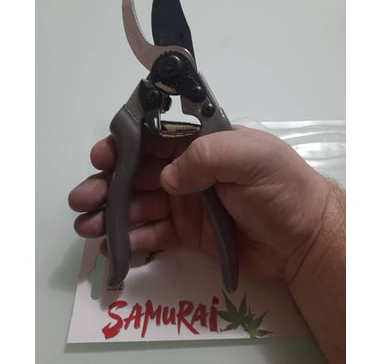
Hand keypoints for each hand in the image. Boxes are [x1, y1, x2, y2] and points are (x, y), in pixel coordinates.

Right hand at [68, 125, 331, 279]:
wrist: (302, 240)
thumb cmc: (281, 189)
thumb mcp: (252, 157)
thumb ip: (208, 156)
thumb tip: (167, 179)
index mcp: (201, 145)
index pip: (154, 139)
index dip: (124, 146)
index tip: (101, 157)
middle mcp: (189, 171)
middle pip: (138, 173)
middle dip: (108, 183)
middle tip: (82, 198)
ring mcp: (185, 203)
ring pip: (140, 204)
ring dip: (111, 213)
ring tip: (86, 225)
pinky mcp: (187, 233)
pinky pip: (154, 233)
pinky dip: (132, 239)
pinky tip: (114, 245)